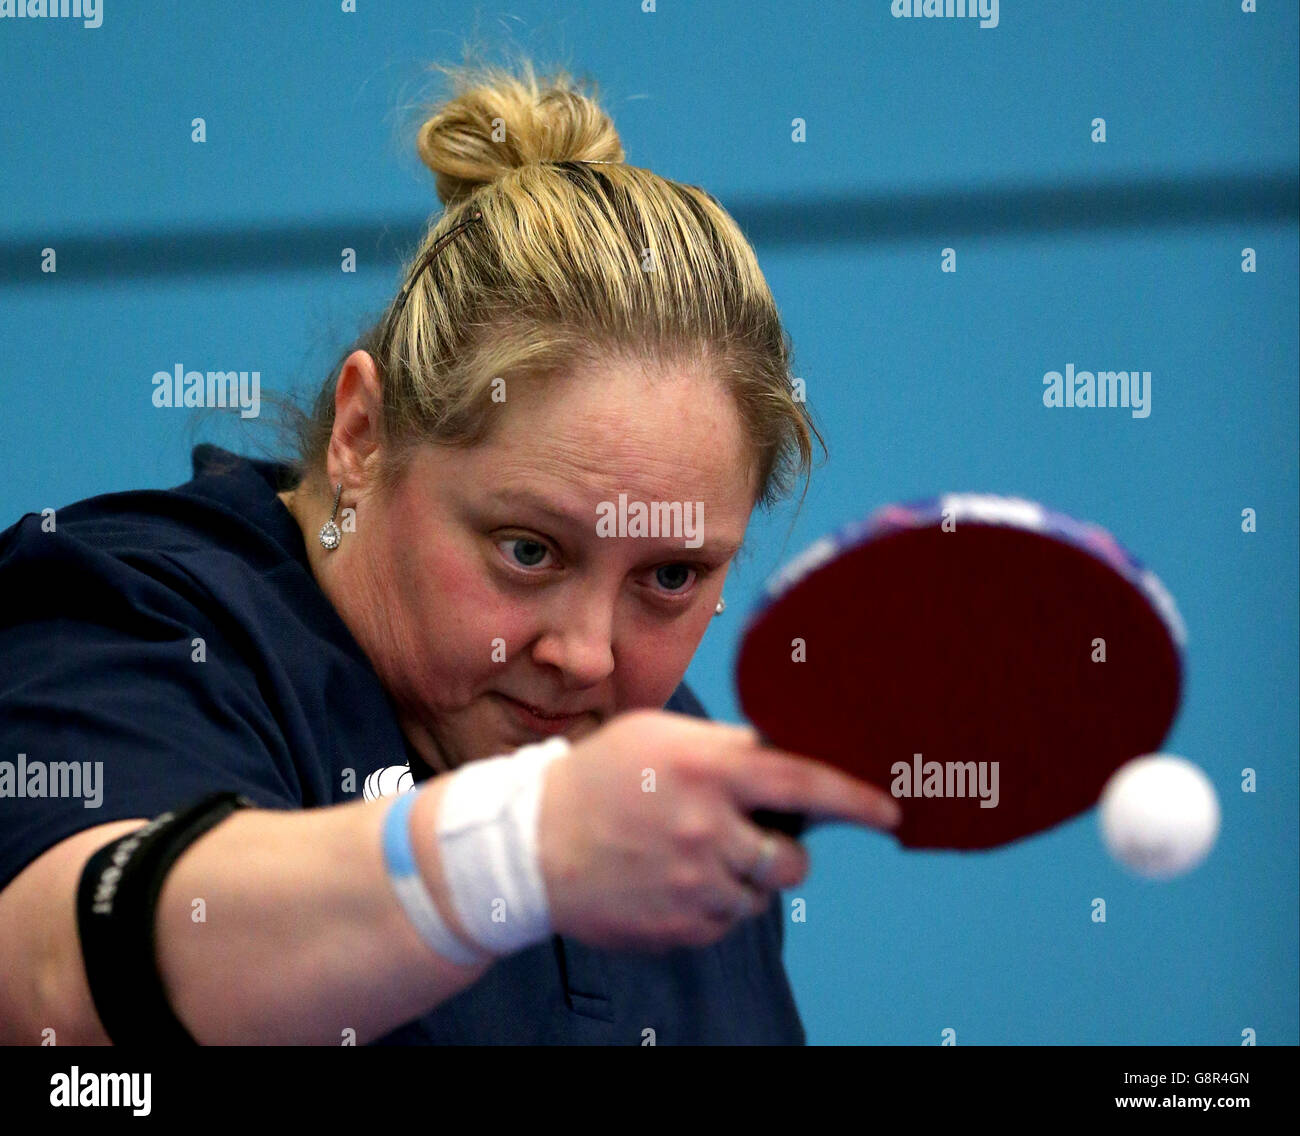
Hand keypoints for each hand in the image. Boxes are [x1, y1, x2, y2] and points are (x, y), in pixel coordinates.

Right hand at [536, 708, 899, 952]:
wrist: (530, 845)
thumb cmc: (597, 778)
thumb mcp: (657, 735)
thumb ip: (724, 746)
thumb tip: (782, 756)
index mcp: (707, 769)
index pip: (804, 783)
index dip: (856, 799)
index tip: (889, 812)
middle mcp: (708, 828)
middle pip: (793, 857)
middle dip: (783, 850)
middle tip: (750, 836)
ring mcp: (695, 884)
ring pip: (762, 892)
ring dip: (744, 876)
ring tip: (694, 854)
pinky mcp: (682, 927)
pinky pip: (728, 920)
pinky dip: (715, 903)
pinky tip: (673, 879)